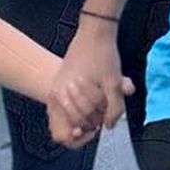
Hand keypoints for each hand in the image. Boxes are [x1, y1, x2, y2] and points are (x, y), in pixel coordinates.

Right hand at [47, 26, 130, 147]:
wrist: (95, 32)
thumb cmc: (102, 55)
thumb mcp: (114, 83)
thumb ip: (114, 108)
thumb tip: (110, 126)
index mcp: (61, 99)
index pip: (65, 135)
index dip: (84, 137)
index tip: (99, 128)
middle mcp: (55, 97)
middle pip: (70, 128)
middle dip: (90, 124)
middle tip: (105, 114)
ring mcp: (56, 91)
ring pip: (69, 118)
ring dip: (88, 116)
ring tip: (102, 105)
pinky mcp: (61, 85)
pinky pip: (69, 108)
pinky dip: (83, 108)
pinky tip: (97, 100)